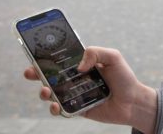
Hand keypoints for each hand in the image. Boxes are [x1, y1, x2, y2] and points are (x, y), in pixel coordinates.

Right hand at [23, 46, 157, 131]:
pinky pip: (60, 109)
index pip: (60, 58)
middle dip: (35, 73)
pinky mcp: (76, 108)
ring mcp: (74, 94)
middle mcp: (75, 78)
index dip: (45, 56)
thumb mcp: (113, 57)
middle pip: (49, 75)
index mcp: (82, 64)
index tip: (34, 53)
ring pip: (51, 92)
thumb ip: (95, 52)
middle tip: (30, 72)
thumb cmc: (124, 77)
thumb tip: (78, 66)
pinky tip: (56, 105)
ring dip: (43, 92)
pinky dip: (54, 108)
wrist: (133, 101)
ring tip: (46, 91)